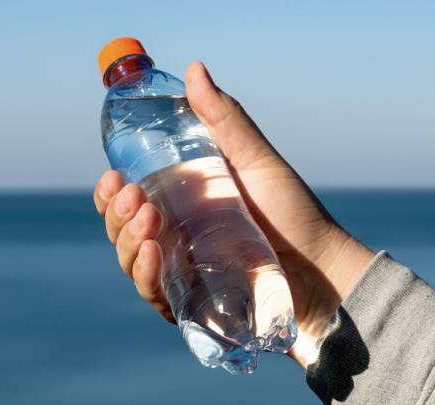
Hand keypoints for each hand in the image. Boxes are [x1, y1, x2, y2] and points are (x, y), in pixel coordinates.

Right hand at [93, 62, 374, 367]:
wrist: (323, 272)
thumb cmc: (294, 215)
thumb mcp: (256, 161)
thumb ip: (225, 120)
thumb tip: (195, 68)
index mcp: (181, 206)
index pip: (128, 200)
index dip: (112, 191)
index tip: (113, 175)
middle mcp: (174, 240)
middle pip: (122, 230)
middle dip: (116, 213)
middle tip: (132, 196)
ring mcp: (179, 274)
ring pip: (131, 261)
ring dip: (127, 240)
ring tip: (146, 220)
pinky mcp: (191, 305)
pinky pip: (155, 294)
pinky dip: (146, 274)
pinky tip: (153, 253)